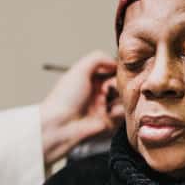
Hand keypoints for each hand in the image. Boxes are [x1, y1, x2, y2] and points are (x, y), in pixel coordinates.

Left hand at [39, 51, 124, 165]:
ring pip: (125, 99)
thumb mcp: (79, 70)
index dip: (119, 70)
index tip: (121, 71)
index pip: (113, 71)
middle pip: (122, 84)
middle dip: (119, 84)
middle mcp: (98, 93)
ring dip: (120, 98)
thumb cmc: (64, 99)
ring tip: (107, 101)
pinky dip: (118, 112)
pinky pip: (123, 114)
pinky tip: (109, 112)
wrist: (59, 126)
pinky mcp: (109, 122)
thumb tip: (115, 62)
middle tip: (108, 88)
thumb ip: (98, 59)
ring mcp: (104, 108)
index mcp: (91, 80)